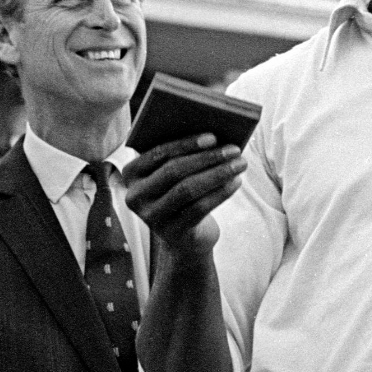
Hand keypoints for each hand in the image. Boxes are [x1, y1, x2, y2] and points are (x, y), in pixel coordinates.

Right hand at [124, 134, 243, 253]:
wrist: (184, 236)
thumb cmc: (180, 192)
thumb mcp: (173, 174)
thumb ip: (181, 154)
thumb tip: (213, 136)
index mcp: (131, 173)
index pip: (158, 153)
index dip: (186, 144)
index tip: (213, 136)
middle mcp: (135, 196)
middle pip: (174, 171)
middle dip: (207, 158)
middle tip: (234, 150)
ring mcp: (151, 217)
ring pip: (188, 189)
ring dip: (218, 174)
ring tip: (240, 164)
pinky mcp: (171, 232)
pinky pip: (199, 208)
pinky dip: (220, 193)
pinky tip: (236, 182)